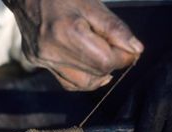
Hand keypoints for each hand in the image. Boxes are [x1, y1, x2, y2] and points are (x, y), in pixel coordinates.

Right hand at [3, 0, 142, 90]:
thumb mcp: (92, 4)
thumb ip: (114, 28)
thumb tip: (135, 50)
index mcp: (67, 32)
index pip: (105, 62)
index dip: (123, 58)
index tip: (129, 49)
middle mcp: (51, 51)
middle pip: (95, 74)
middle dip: (112, 63)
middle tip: (115, 48)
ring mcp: (42, 59)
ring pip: (82, 83)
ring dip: (99, 74)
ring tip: (102, 55)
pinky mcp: (36, 61)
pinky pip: (66, 81)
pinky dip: (82, 77)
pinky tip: (88, 64)